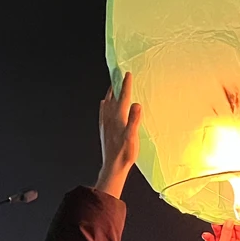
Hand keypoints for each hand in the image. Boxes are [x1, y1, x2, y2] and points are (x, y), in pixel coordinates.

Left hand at [96, 71, 141, 197]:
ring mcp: (106, 123)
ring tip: (112, 85)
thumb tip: (136, 104)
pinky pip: (103, 112)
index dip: (126, 85)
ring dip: (110, 93)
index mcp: (118, 118)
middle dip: (116, 85)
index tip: (127, 74)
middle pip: (113, 97)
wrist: (113, 166)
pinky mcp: (104, 129)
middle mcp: (110, 118)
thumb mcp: (132, 136)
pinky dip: (104, 105)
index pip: (123, 97)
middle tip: (118, 74)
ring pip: (107, 103)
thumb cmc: (125, 153)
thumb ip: (134, 120)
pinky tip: (103, 104)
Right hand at [185, 221, 239, 240]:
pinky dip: (209, 235)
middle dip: (227, 228)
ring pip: (220, 235)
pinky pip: (211, 238)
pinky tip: (206, 236)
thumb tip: (230, 224)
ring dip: (217, 230)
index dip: (239, 230)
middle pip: (230, 236)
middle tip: (224, 220)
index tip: (236, 221)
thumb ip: (226, 235)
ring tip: (214, 225)